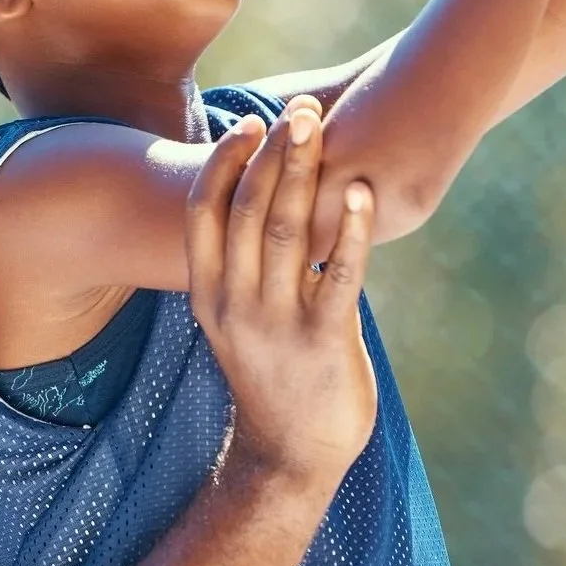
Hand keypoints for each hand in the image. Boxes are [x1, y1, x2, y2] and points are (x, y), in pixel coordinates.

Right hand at [185, 101, 376, 490]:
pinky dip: (352, 229)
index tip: (249, 121)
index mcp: (209, 294)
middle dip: (273, 154)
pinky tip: (361, 192)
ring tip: (319, 128)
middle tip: (298, 108)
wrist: (292, 456)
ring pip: (287, 233)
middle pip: (247, 210)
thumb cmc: (275, 373)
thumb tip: (274, 200)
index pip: (205, 213)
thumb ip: (252, 266)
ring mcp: (277, 324)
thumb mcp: (243, 318)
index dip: (226, 162)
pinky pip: (338, 275)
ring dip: (305, 175)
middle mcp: (236, 304)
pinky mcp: (322, 341)